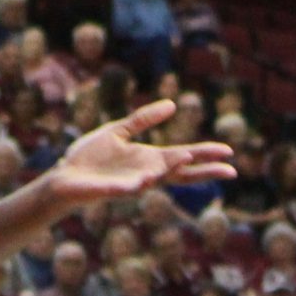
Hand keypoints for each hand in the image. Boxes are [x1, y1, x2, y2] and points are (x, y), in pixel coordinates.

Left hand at [45, 99, 234, 203]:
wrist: (65, 175)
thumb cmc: (91, 157)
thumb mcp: (119, 131)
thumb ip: (143, 120)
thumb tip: (172, 105)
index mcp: (149, 159)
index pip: (184, 157)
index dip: (205, 154)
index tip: (228, 152)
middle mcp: (146, 174)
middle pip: (181, 172)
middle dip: (204, 171)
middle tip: (231, 170)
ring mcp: (130, 183)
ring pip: (157, 178)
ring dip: (171, 169)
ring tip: (188, 156)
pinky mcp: (111, 190)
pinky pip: (126, 188)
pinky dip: (137, 184)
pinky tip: (147, 179)